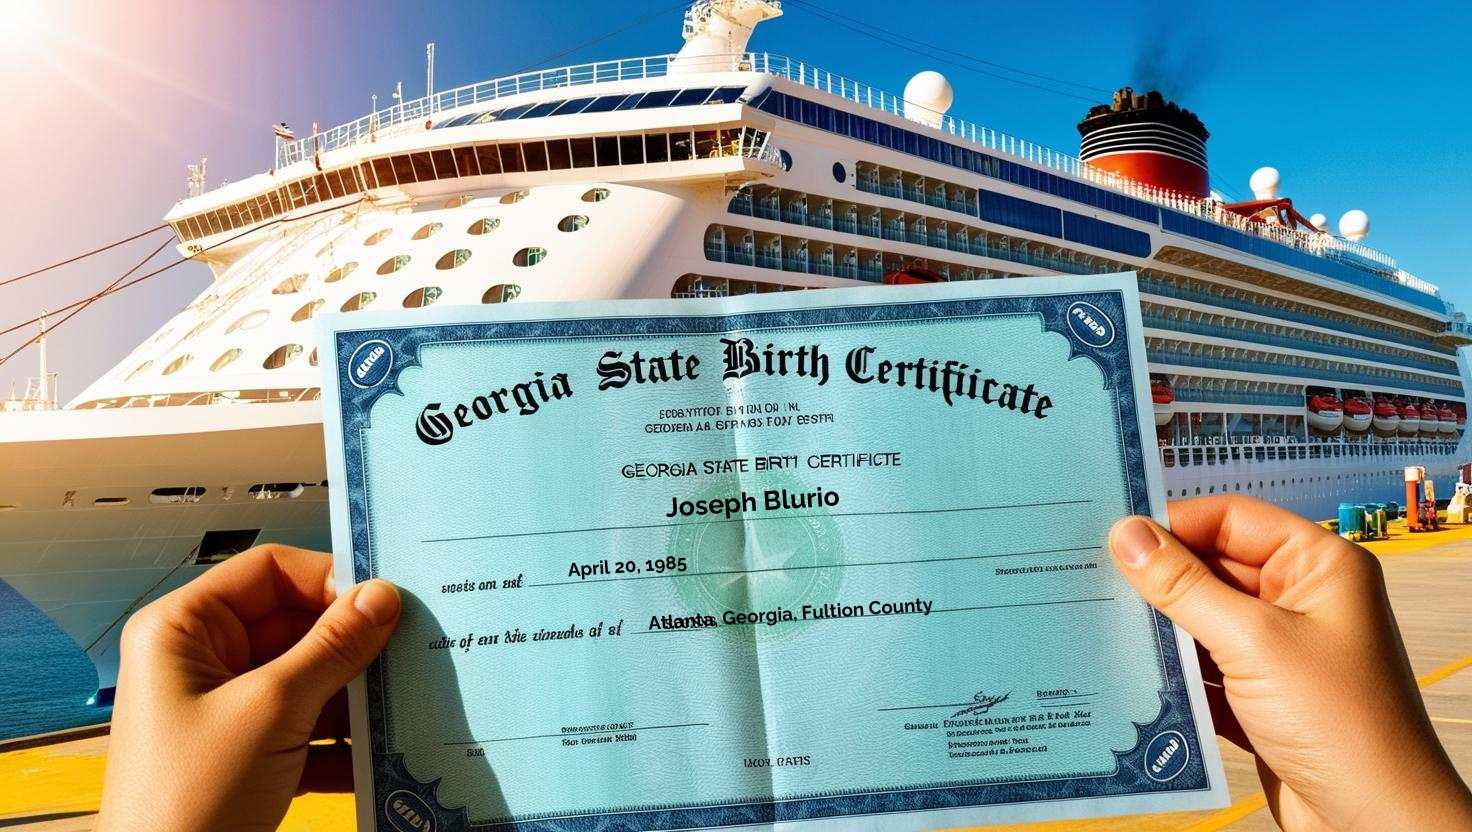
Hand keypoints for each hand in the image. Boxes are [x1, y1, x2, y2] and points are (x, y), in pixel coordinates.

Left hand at [96, 545, 400, 831]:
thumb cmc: (188, 798)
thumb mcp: (271, 711)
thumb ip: (332, 647)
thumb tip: (382, 596)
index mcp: (183, 630)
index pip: (269, 572)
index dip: (329, 580)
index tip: (388, 599)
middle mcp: (202, 660)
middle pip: (296, 624)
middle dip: (353, 642)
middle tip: (411, 648)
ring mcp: (228, 708)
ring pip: (310, 676)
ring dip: (356, 693)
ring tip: (405, 699)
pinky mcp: (250, 751)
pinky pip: (308, 725)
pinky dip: (344, 739)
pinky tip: (383, 749)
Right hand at [1109, 496, 1471, 831]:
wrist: (1373, 823)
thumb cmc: (1339, 723)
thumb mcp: (1251, 641)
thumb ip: (1183, 586)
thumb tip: (1126, 535)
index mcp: (1319, 565)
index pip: (1232, 519)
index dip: (1174, 524)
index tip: (1112, 536)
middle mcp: (1302, 599)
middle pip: (1212, 566)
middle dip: (1159, 577)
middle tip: (1094, 579)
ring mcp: (1281, 649)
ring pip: (1202, 618)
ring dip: (1161, 626)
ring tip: (1103, 623)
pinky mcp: (1260, 695)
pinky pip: (1203, 665)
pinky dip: (1171, 669)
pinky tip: (1130, 671)